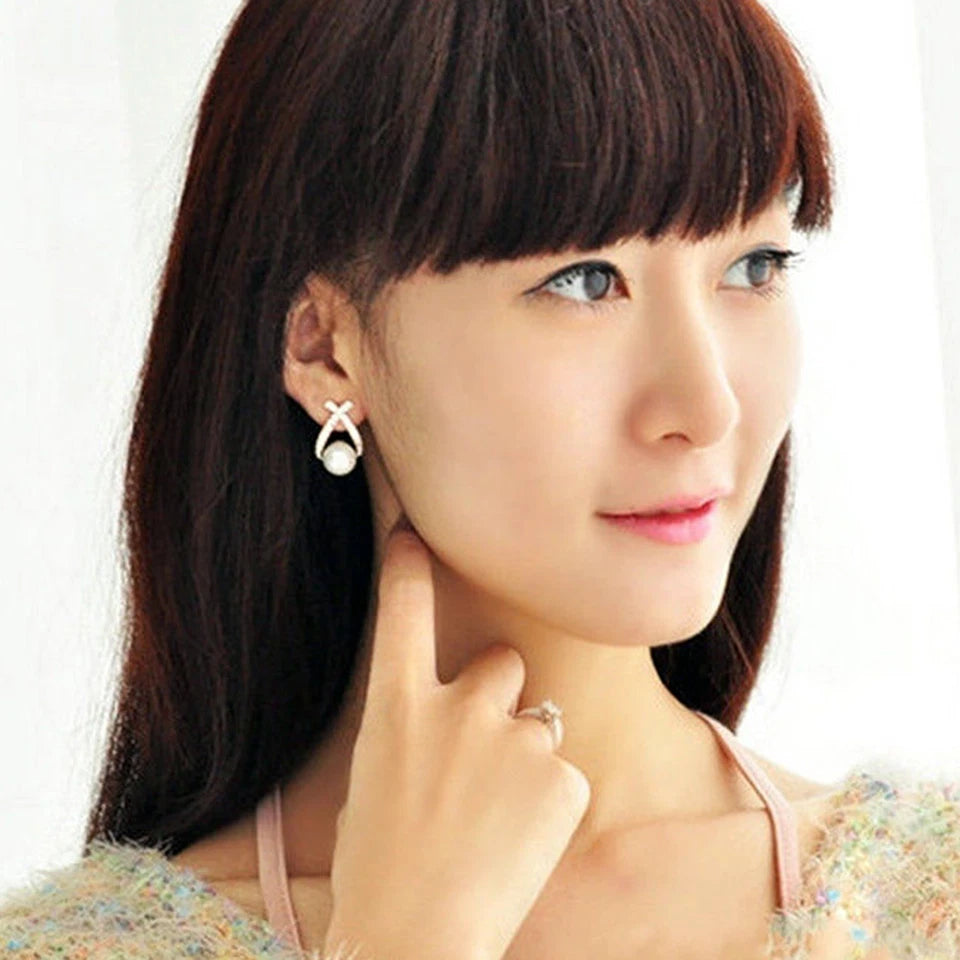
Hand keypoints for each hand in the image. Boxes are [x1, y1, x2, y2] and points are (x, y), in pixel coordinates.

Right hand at [323, 517, 591, 959]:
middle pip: (500, 661)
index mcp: (397, 706)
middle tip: (482, 751)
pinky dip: (547, 803)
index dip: (409, 565)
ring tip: (496, 822)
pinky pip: (561, 774)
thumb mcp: (374, 784)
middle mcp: (459, 706)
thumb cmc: (380, 871)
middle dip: (498, 693)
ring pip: (536, 723)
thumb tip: (441, 725)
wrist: (415, 942)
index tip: (412, 533)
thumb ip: (413, 734)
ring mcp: (514, 738)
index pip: (403, 609)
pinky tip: (519, 844)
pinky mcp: (562, 778)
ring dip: (522, 758)